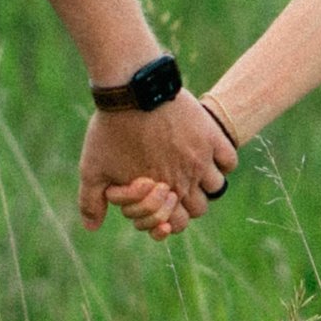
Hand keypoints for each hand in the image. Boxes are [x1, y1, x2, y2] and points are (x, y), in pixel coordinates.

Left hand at [78, 89, 236, 233]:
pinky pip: (229, 160)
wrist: (132, 92)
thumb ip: (91, 202)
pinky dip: (222, 161)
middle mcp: (184, 180)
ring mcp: (201, 158)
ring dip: (205, 181)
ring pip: (216, 186)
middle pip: (200, 208)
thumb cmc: (111, 130)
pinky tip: (206, 152)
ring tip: (192, 167)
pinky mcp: (212, 136)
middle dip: (188, 200)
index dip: (170, 218)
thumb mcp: (92, 169)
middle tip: (176, 184)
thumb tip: (91, 228)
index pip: (177, 224)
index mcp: (159, 193)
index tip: (163, 202)